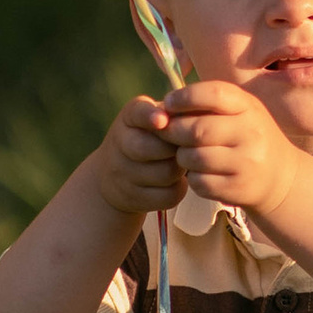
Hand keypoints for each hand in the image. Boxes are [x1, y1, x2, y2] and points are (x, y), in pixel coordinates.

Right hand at [94, 91, 188, 219]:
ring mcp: (124, 172)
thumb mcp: (152, 119)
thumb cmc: (148, 138)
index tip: (163, 121)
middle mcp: (120, 143)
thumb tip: (200, 120)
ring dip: (181, 169)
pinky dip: (178, 189)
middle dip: (179, 148)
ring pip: (167, 173)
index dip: (150, 116)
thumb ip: (174, 114)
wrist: (112, 176)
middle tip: (187, 147)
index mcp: (129, 117)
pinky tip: (174, 182)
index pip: (138, 113)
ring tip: (179, 163)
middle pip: (158, 147)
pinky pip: (168, 195)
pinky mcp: (133, 198)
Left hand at [161, 79, 298, 217]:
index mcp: (249, 107)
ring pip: (194, 158)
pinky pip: (199, 182)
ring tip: (186, 154)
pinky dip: (192, 178)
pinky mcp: (238, 188)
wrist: (280, 177)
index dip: (185, 97)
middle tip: (168, 133)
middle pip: (197, 130)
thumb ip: (207, 105)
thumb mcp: (239, 112)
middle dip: (174, 131)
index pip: (214, 94)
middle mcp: (251, 133)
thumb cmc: (249, 137)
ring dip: (181, 156)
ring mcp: (247, 163)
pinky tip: (200, 173)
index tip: (168, 103)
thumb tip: (162, 108)